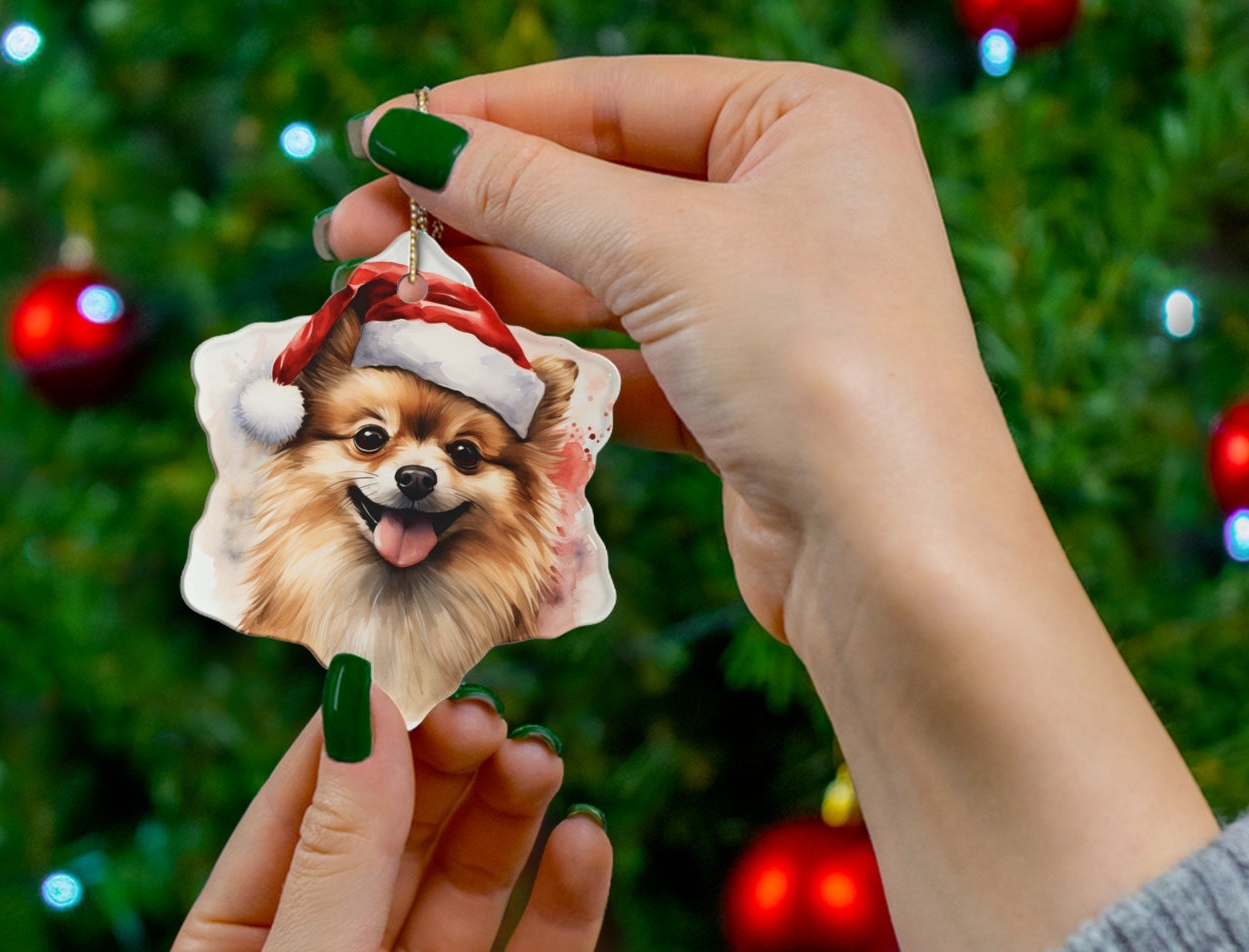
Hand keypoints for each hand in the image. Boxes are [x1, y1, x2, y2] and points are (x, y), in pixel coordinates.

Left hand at [155, 689, 610, 951]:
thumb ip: (341, 852)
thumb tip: (360, 707)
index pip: (300, 812)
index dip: (357, 739)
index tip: (416, 666)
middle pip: (395, 838)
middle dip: (442, 773)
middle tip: (494, 718)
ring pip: (471, 886)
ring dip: (507, 821)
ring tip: (543, 763)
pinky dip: (567, 902)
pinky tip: (588, 843)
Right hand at [325, 57, 1016, 645]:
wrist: (896, 556)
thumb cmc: (815, 363)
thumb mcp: (666, 248)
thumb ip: (532, 189)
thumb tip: (410, 139)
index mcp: (805, 122)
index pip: (613, 98)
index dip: (485, 119)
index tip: (376, 142)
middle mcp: (793, 205)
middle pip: (600, 190)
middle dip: (478, 215)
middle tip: (352, 238)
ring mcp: (769, 309)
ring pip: (607, 285)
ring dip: (504, 296)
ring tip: (398, 306)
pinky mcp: (743, 402)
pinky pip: (629, 366)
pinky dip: (559, 372)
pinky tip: (482, 374)